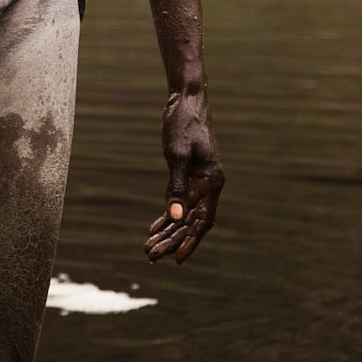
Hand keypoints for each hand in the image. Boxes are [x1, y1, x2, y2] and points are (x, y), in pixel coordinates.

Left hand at [146, 88, 222, 263]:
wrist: (185, 102)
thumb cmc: (183, 125)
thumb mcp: (177, 156)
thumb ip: (177, 187)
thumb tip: (175, 218)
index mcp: (213, 182)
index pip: (203, 221)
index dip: (191, 242)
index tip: (178, 260)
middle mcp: (209, 186)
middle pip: (191, 222)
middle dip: (172, 241)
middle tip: (151, 256)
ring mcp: (199, 182)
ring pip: (183, 215)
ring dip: (168, 232)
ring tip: (149, 249)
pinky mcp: (188, 176)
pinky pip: (178, 203)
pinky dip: (166, 216)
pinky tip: (154, 229)